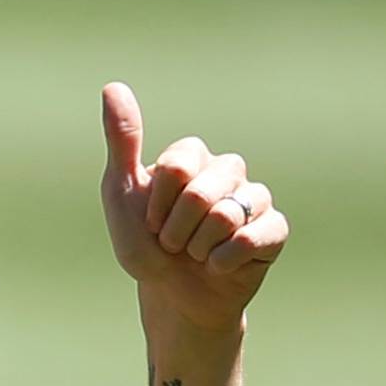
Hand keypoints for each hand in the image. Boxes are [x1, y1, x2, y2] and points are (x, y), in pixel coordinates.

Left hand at [99, 81, 288, 336]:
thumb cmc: (146, 248)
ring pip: (226, 216)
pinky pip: (254, 238)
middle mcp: (229, 171)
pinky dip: (225, 261)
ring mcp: (255, 199)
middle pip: (201, 193)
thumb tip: (112, 86)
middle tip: (174, 244)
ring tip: (197, 254)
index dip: (156, 206)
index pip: (177, 166)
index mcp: (195, 158)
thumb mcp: (122, 196)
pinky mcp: (273, 231)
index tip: (151, 221)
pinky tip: (219, 266)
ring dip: (199, 248)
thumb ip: (123, 143)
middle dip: (175, 231)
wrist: (171, 298)